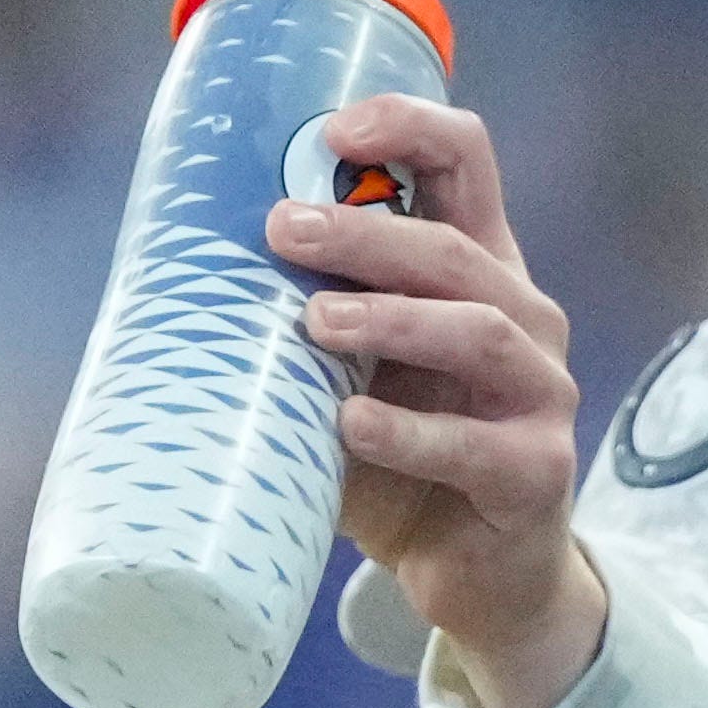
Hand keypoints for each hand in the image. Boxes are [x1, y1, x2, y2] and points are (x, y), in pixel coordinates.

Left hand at [285, 94, 607, 707]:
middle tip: (284, 231)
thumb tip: (166, 275)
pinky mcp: (538, 473)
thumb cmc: (401, 461)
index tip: (333, 131)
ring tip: (314, 324)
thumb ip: (302, 322)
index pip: (466, 163)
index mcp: (479, 270)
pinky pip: (476, 447)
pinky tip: (352, 427)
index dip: (408, 128)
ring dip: (392, 319)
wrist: (479, 580)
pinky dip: (409, 434)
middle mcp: (523, 319)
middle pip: (457, 250)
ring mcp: (541, 395)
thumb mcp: (352, 374)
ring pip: (481, 331)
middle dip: (369, 233)